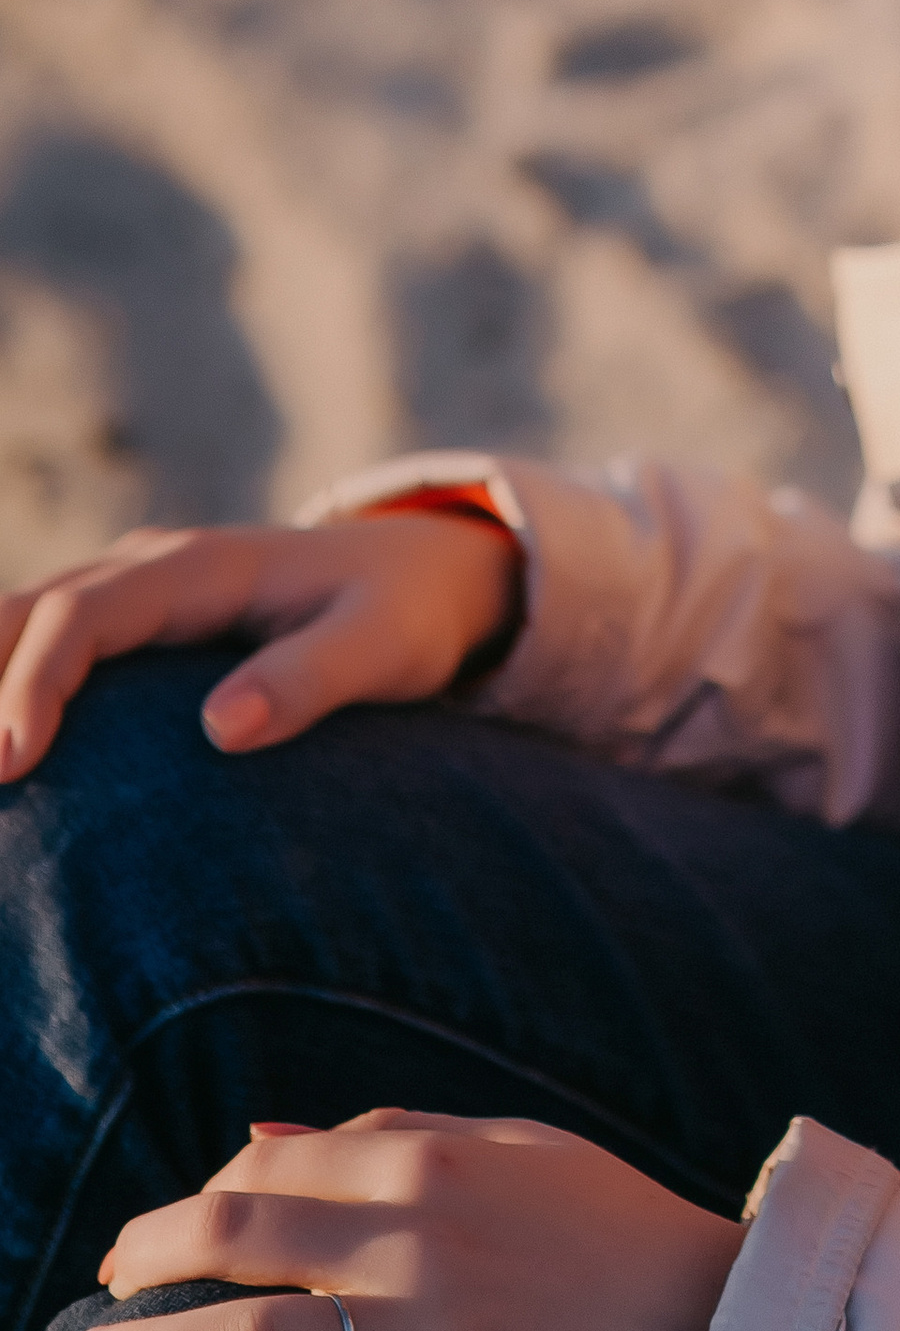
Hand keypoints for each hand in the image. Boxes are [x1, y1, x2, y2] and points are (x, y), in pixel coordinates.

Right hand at [0, 514, 520, 784]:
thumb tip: (221, 730)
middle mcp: (154, 564)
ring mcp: (135, 587)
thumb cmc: (404, 613)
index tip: (10, 767)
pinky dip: (8, 681)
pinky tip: (4, 750)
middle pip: (27, 607)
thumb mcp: (382, 645)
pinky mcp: (133, 620)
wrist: (427, 574)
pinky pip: (47, 641)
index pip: (84, 614)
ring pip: (23, 619)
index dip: (34, 683)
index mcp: (202, 567)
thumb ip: (310, 679)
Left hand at [57, 1111, 741, 1330]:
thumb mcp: (514, 1148)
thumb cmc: (612, 1227)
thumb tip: (262, 1138)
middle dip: (145, 1263)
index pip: (267, 1168)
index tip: (155, 1239)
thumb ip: (393, 1134)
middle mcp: (413, 1236)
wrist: (714, 1325)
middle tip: (98, 1297)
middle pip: (237, 1238)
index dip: (192, 1203)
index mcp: (428, 1160)